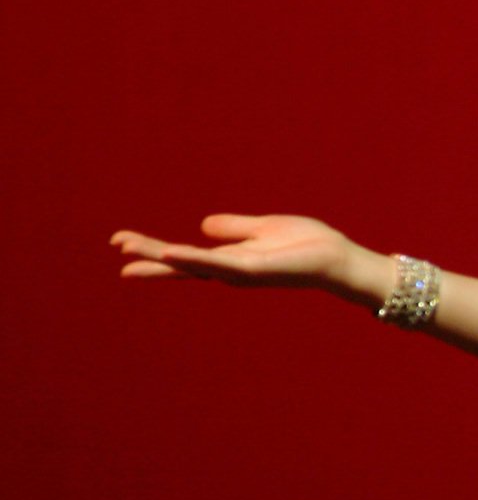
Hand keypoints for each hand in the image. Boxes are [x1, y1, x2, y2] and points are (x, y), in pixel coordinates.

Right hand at [110, 214, 370, 295]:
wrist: (339, 259)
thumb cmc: (308, 245)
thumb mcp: (263, 228)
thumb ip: (234, 228)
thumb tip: (203, 226)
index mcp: (230, 259)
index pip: (184, 255)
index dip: (155, 250)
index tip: (122, 243)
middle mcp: (231, 270)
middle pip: (181, 263)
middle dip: (149, 256)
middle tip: (117, 246)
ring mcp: (241, 272)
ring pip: (194, 265)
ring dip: (163, 258)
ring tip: (131, 253)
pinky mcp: (256, 270)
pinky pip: (220, 264)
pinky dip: (196, 260)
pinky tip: (173, 254)